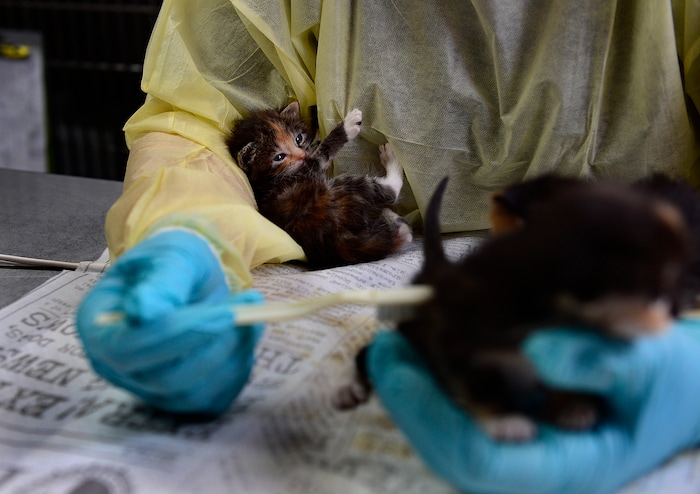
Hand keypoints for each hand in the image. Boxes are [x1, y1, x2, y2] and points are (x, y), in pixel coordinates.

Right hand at [76, 230, 263, 414]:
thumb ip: (161, 282)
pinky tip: (247, 335)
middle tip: (249, 306)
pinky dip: (237, 368)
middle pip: (163, 377)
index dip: (178, 335)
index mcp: (97, 326)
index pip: (129, 347)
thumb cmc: (173, 262)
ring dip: (231, 354)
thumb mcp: (170, 256)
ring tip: (251, 312)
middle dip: (213, 342)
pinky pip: (212, 399)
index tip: (225, 314)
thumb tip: (142, 312)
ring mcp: (145, 387)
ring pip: (192, 392)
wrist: (187, 278)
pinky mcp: (179, 397)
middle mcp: (114, 366)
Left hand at [366, 320, 699, 493]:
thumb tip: (538, 348)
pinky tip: (420, 352)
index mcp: (563, 469)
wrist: (675, 395)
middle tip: (383, 350)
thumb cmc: (668, 387)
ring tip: (390, 349)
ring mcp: (521, 450)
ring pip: (449, 436)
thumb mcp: (651, 369)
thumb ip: (603, 361)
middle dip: (408, 403)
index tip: (398, 366)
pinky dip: (437, 385)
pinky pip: (464, 415)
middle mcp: (532, 467)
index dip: (430, 415)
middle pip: (449, 451)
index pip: (478, 459)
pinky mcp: (515, 425)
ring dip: (414, 395)